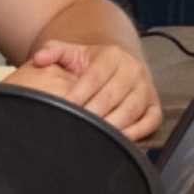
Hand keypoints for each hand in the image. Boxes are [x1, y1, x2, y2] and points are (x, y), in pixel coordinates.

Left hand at [12, 36, 161, 141]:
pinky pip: (150, 121)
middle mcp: (133, 69)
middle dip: (92, 113)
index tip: (63, 107)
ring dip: (112, 125)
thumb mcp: (71, 53)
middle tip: (75, 127)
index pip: (95, 76)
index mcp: (113, 55)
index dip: (79, 93)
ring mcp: (146, 88)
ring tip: (93, 137)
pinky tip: (118, 141)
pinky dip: (136, 133)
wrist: (117, 68)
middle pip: (112, 95)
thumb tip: (39, 58)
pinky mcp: (154, 105)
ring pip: (131, 109)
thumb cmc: (91, 66)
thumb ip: (53, 51)